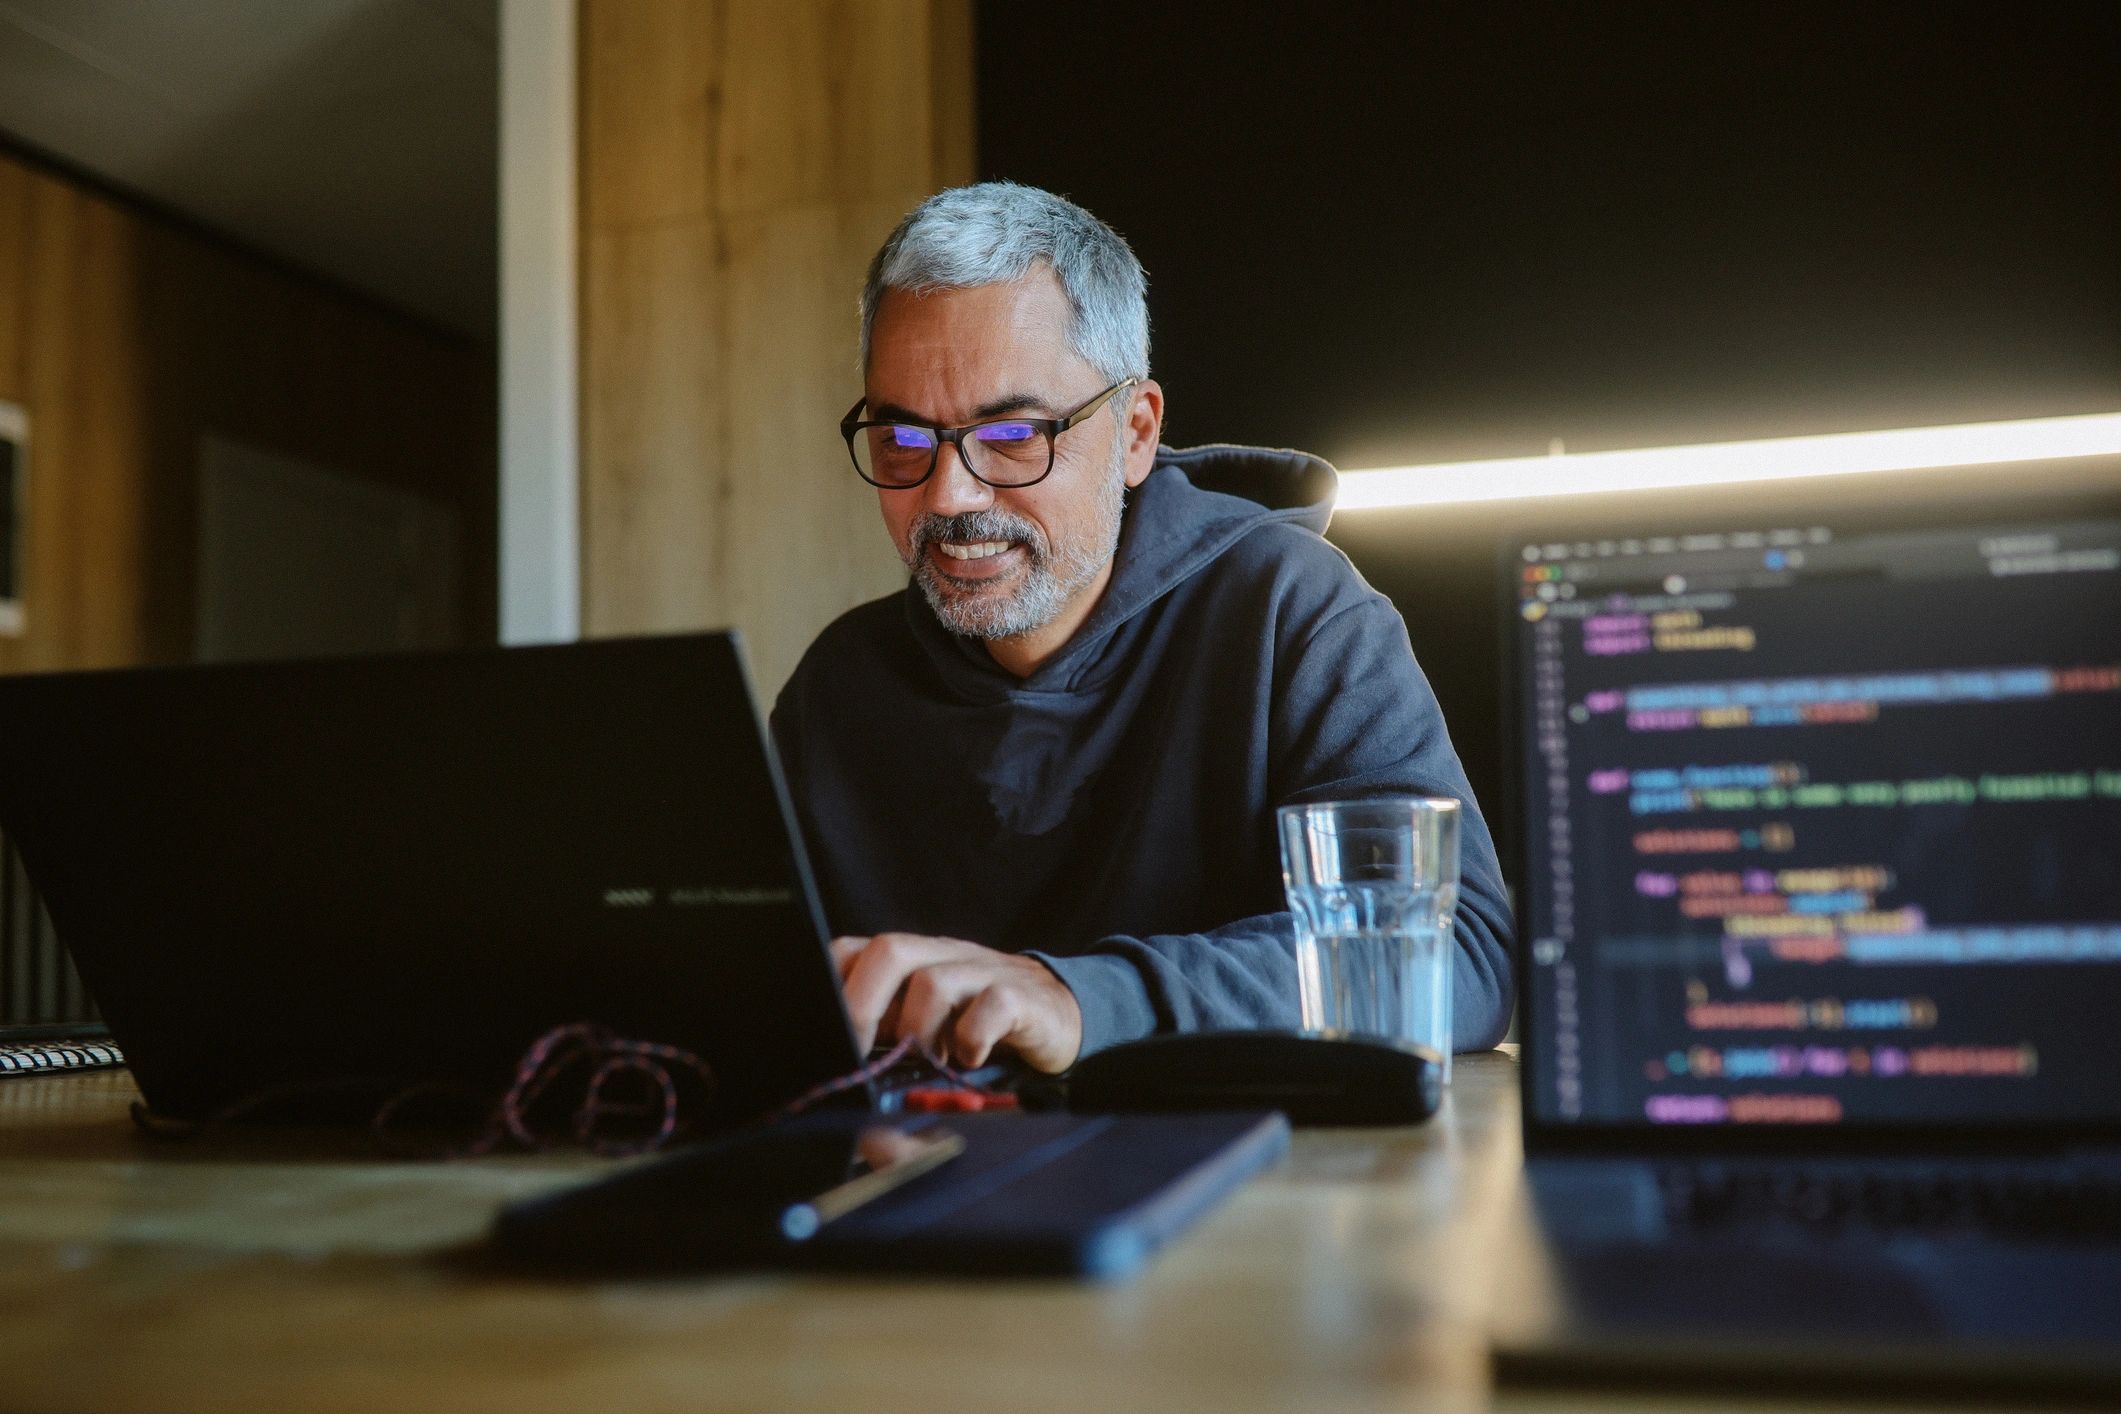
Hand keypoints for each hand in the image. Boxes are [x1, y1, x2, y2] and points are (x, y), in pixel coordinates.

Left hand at [829, 932, 1082, 1073]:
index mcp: (910, 961)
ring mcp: (983, 973)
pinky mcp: (1021, 997)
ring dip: (921, 1032)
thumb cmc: (979, 1025)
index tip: (820, 1033)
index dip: (829, 985)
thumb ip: (886, 1042)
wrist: (1058, 1015)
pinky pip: (992, 1005)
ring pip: (934, 981)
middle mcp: (942, 957)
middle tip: (859, 1054)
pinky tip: (969, 1060)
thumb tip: (841, 1077)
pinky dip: (972, 1039)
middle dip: (862, 1006)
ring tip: (930, 1062)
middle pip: (889, 950)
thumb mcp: (924, 1029)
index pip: (852, 950)